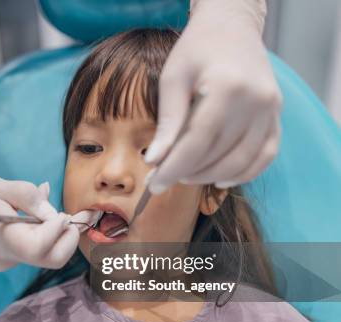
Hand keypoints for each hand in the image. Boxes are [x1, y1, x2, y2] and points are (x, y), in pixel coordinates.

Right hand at [0, 174, 79, 270]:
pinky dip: (45, 237)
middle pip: (52, 259)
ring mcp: (8, 262)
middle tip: (65, 216)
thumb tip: (52, 210)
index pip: (40, 247)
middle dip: (68, 239)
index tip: (59, 212)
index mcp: (2, 237)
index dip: (57, 229)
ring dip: (57, 236)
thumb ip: (26, 195)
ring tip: (45, 212)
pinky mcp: (9, 261)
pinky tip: (33, 219)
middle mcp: (7, 256)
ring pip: (47, 256)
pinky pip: (36, 252)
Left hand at [144, 0, 281, 192]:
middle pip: (218, 155)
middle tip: (161, 179)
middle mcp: (256, 100)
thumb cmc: (196, 50)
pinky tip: (219, 179)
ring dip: (210, 177)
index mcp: (227, 87)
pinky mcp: (277, 116)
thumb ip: (168, 122)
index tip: (153, 184)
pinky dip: (243, 174)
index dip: (174, 168)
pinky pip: (265, 156)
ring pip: (242, 162)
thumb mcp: (173, 80)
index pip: (198, 142)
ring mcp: (271, 110)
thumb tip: (154, 161)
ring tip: (184, 175)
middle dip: (186, 174)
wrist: (232, 28)